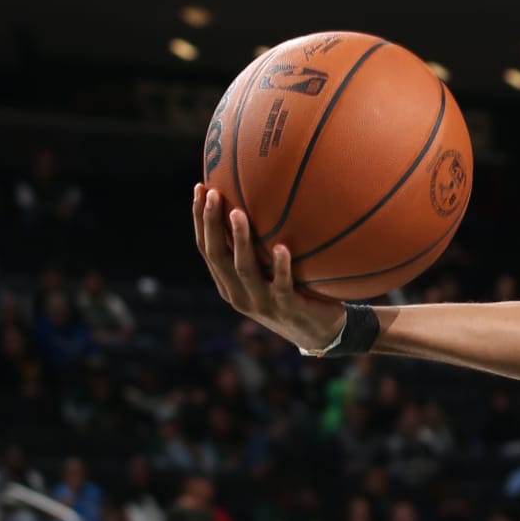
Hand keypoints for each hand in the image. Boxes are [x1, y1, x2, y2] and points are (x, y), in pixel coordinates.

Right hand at [192, 185, 347, 354]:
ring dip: (240, 240)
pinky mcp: (287, 310)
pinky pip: (282, 286)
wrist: (320, 333)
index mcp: (229, 284)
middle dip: (211, 223)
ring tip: (238, 213)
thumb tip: (258, 197)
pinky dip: (281, 267)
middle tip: (212, 193)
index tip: (199, 187)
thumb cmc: (294, 292)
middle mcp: (239, 294)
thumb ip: (258, 245)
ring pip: (244, 269)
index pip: (207, 248)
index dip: (200, 219)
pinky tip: (282, 247)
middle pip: (217, 256)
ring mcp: (262, 304)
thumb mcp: (268, 271)